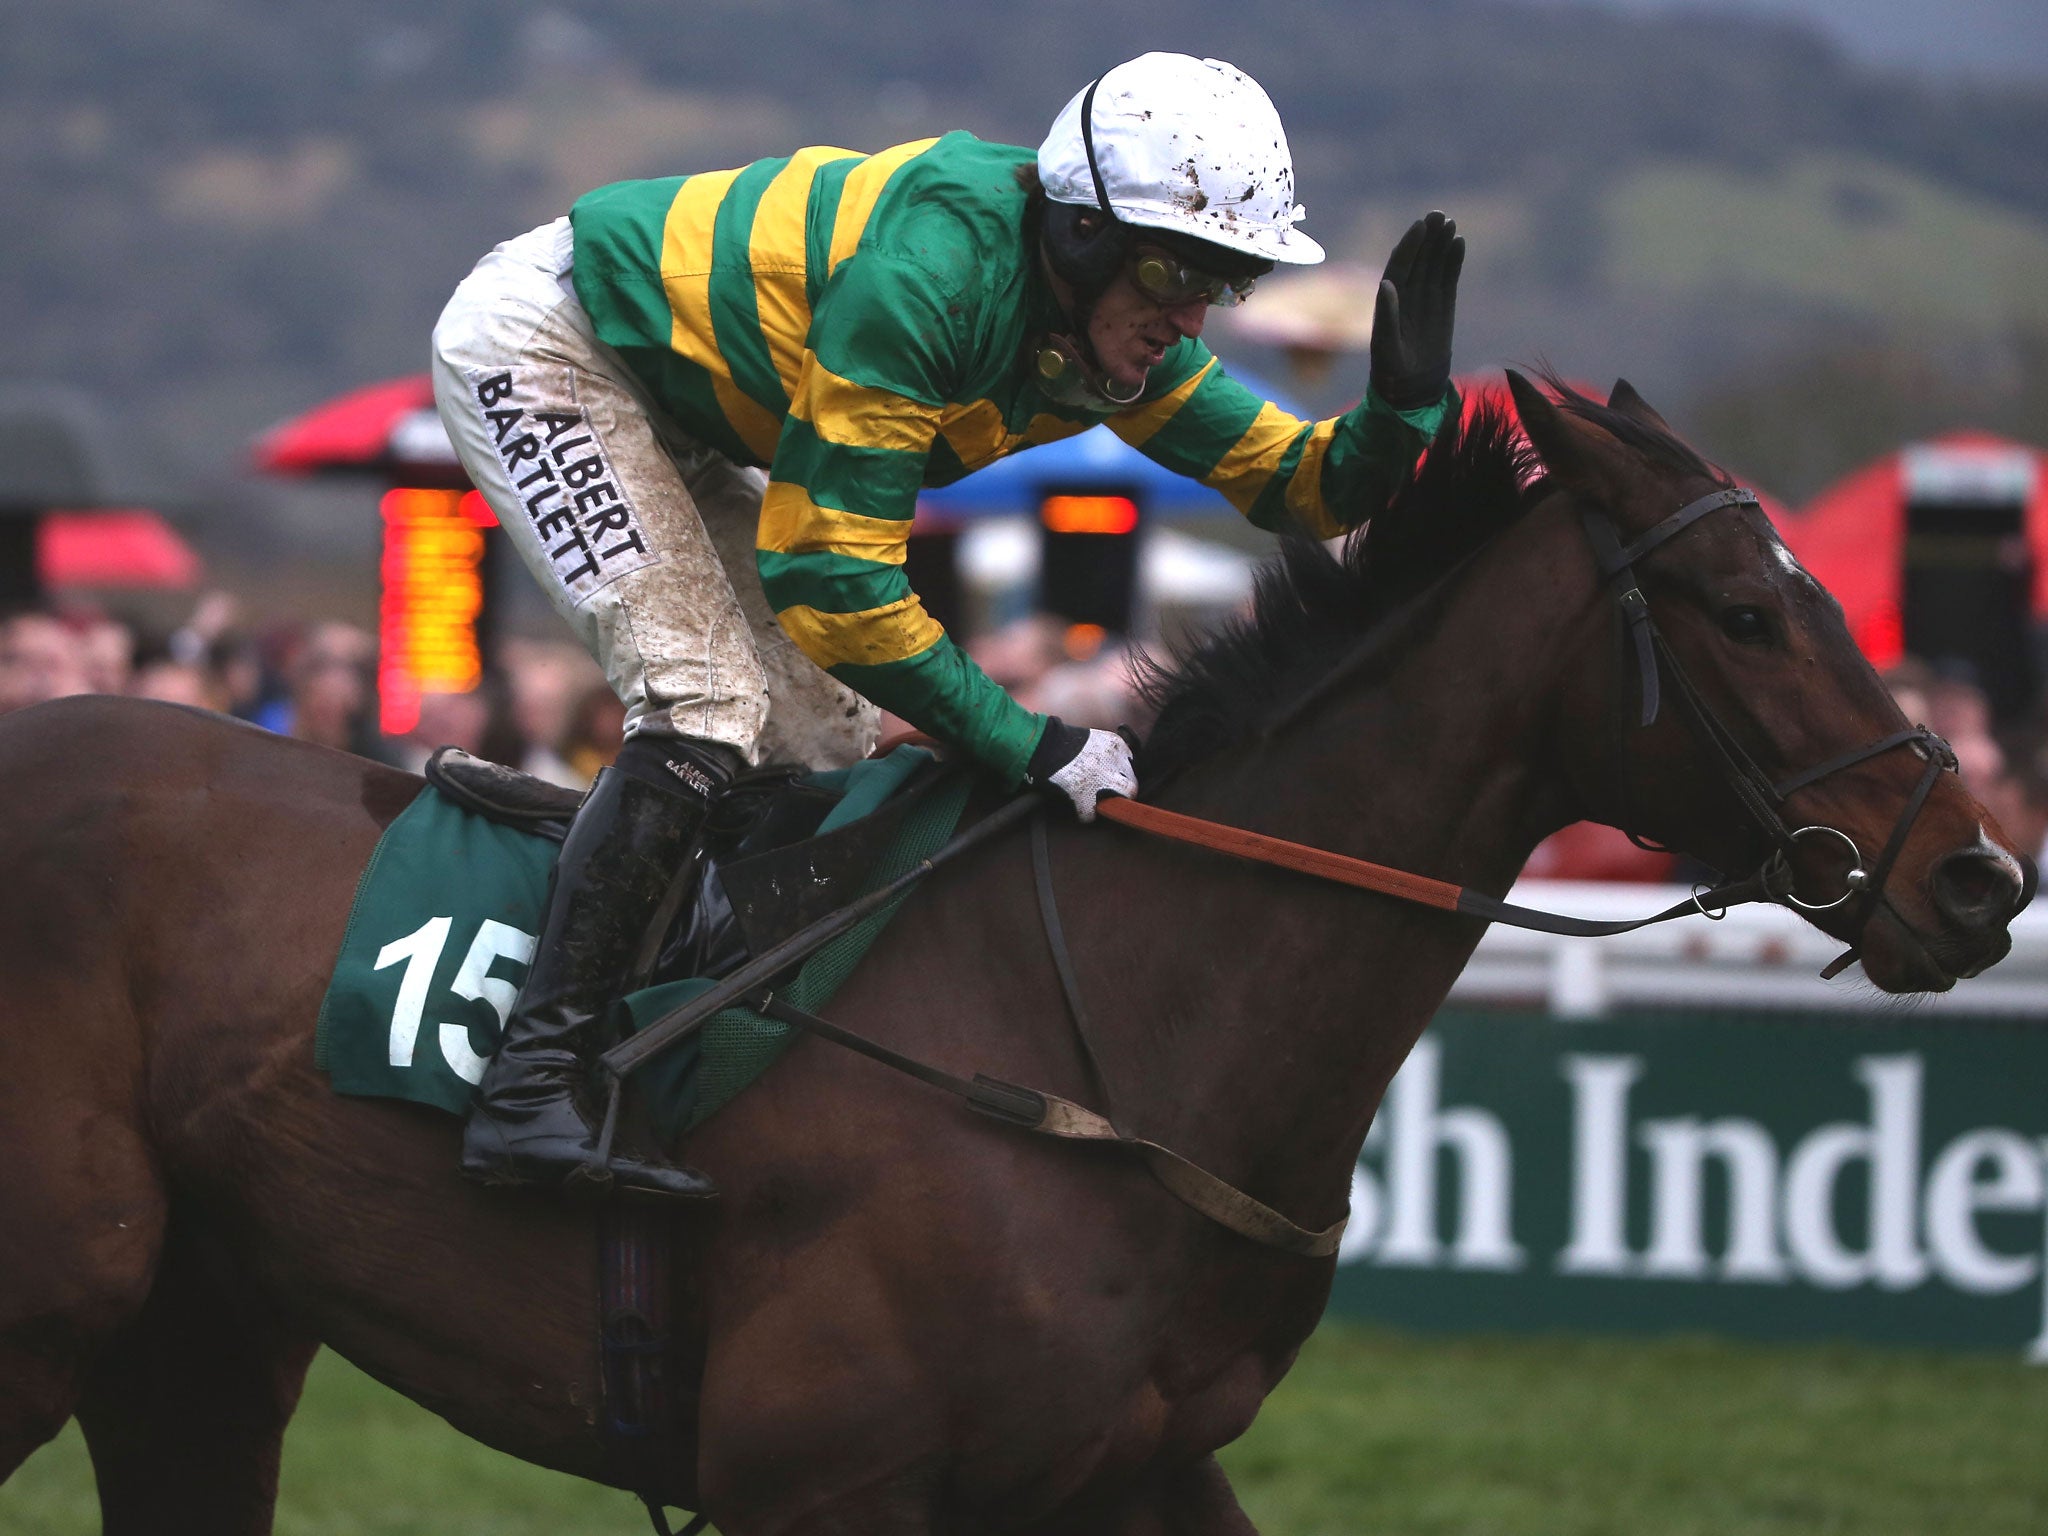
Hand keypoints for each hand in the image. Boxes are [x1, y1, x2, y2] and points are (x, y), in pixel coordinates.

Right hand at [1025, 718, 1137, 821]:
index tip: (1115, 775)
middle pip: (1132, 785)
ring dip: (1110, 803)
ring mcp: (1100, 782)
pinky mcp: (1084, 797)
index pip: (1132, 764)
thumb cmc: (1063, 740)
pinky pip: (1091, 814)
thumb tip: (1115, 766)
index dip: (1122, 772)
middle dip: (1123, 791)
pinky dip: (1084, 814)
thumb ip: (1108, 751)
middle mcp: (1112, 764)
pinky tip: (1079, 808)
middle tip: (1111, 792)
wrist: (1041, 745)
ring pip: (1120, 800)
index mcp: (1116, 746)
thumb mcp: (1094, 738)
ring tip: (1098, 802)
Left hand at [1370, 211, 1464, 411]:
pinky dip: (1453, 261)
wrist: (1413, 389)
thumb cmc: (1392, 371)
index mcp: (1388, 300)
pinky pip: (1448, 278)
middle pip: (1417, 259)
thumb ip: (1386, 315)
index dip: (1410, 245)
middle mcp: (1405, 295)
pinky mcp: (1442, 305)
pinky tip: (1460, 242)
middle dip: (1427, 237)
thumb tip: (1387, 283)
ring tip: (1451, 223)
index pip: (1399, 265)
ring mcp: (1425, 298)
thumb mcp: (1386, 345)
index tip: (1420, 226)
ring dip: (1440, 244)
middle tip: (1439, 215)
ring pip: (1433, 264)